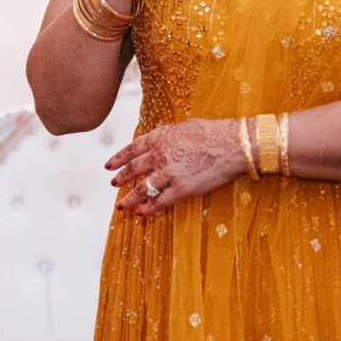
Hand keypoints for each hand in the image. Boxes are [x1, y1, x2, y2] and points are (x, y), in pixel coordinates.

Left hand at [104, 117, 247, 215]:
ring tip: (121, 206)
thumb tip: (165, 139)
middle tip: (113, 184)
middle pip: (133, 169)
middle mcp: (159, 155)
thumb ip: (170, 135)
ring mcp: (168, 173)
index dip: (118, 158)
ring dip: (129, 199)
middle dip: (120, 178)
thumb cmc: (213, 132)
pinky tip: (141, 214)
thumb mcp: (185, 127)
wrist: (231, 144)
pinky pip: (160, 202)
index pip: (131, 149)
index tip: (109, 165)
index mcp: (159, 137)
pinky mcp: (181, 189)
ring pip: (141, 189)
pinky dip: (148, 209)